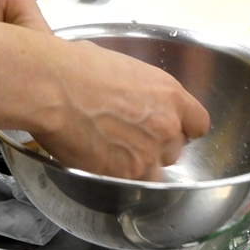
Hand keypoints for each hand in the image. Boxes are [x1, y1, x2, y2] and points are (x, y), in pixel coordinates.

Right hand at [0, 21, 209, 180]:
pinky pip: (130, 183)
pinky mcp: (125, 172)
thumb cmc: (75, 67)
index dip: (182, 129)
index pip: (198, 123)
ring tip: (110, 153)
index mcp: (170, 94)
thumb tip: (123, 88)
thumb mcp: (119, 66)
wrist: (51, 87)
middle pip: (175, 150)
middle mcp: (167, 125)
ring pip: (154, 172)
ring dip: (137, 166)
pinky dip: (116, 177)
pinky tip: (98, 161)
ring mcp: (148, 152)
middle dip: (155, 148)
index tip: (171, 130)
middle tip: (127, 139)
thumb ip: (136, 88)